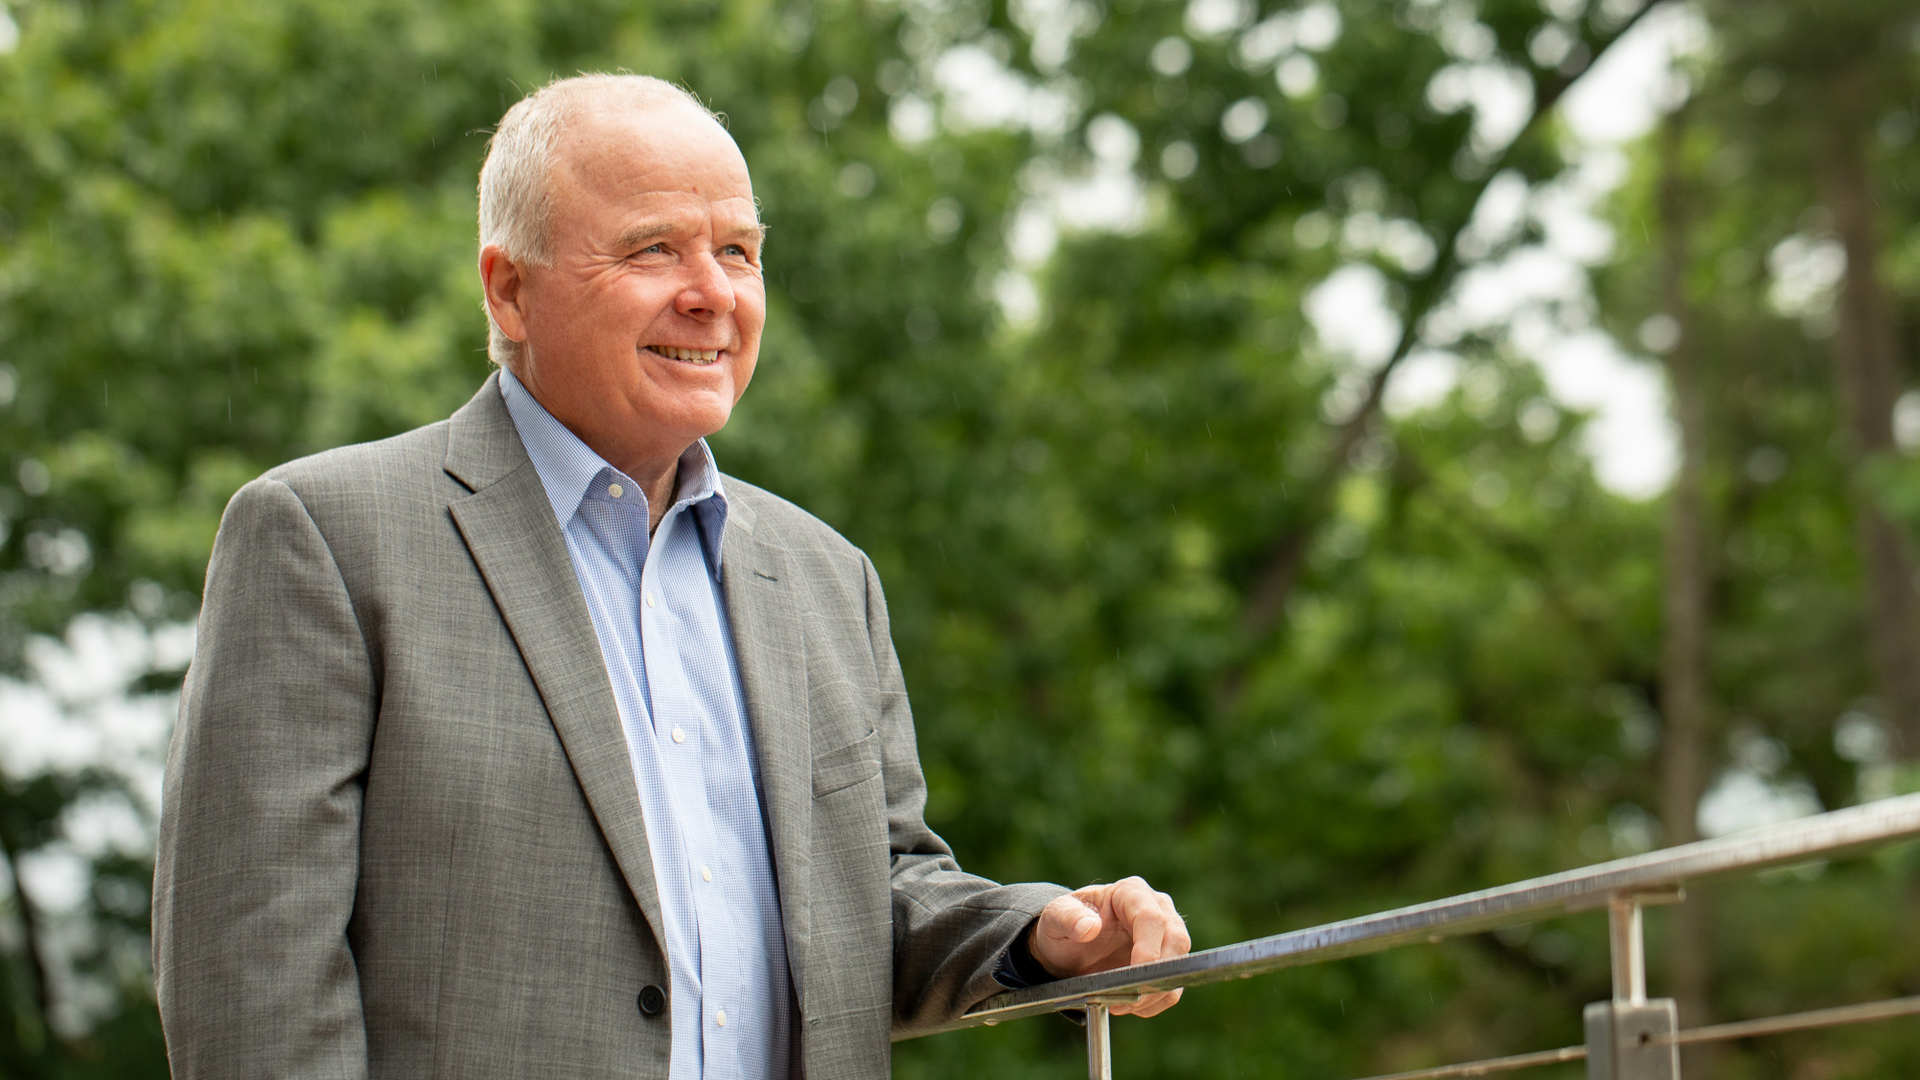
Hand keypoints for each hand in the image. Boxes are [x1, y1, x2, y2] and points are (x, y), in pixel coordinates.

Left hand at [1029, 876, 1190, 1016]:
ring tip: (1121, 1004)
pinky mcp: (1167, 961)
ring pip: (1179, 965)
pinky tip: (1130, 1006)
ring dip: (1154, 992)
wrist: (1068, 947)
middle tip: (1127, 998)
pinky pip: (1172, 985)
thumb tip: (1090, 927)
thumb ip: (1068, 918)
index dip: (1148, 949)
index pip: (1151, 918)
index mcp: (1130, 892)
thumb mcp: (1055, 918)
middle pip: (1176, 940)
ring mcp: (1166, 934)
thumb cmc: (1063, 925)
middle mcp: (1157, 908)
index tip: (1133, 976)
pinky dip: (1155, 1001)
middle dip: (1154, 975)